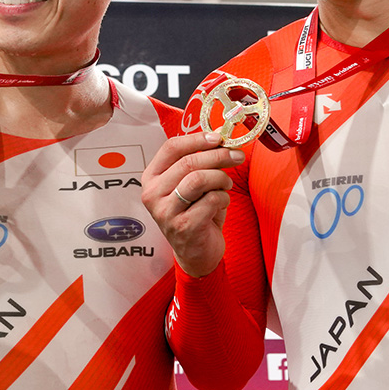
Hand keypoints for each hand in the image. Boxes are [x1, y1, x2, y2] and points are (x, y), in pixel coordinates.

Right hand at [140, 131, 243, 278]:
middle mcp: (153, 194)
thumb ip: (199, 162)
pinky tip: (222, 202)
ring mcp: (166, 212)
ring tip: (227, 183)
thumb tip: (221, 136)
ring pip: (199, 179)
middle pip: (188, 162)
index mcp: (151, 178)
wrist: (196, 253)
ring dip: (221, 177)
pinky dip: (223, 197)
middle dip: (218, 155)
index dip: (197, 139)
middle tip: (237, 155)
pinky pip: (211, 200)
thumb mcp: (190, 184)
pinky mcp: (184, 227)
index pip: (171, 148)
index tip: (218, 137)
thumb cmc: (195, 213)